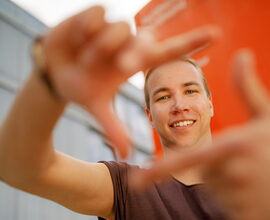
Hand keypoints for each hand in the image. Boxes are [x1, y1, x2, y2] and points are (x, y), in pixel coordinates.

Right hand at [42, 6, 218, 157]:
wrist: (52, 72)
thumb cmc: (79, 87)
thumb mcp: (96, 107)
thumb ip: (113, 127)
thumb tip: (128, 155)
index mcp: (136, 62)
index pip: (170, 50)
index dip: (193, 42)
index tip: (217, 35)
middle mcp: (129, 43)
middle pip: (143, 42)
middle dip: (129, 57)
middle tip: (118, 67)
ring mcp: (114, 27)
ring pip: (120, 29)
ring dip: (100, 47)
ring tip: (84, 56)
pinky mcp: (95, 13)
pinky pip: (99, 15)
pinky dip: (85, 30)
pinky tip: (77, 38)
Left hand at [133, 49, 269, 219]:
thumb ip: (248, 88)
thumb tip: (241, 54)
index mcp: (238, 144)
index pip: (192, 159)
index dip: (161, 171)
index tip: (136, 182)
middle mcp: (237, 173)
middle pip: (205, 174)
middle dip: (218, 169)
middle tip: (249, 164)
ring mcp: (244, 200)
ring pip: (216, 194)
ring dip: (228, 188)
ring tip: (257, 179)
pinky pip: (228, 212)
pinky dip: (238, 205)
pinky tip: (261, 196)